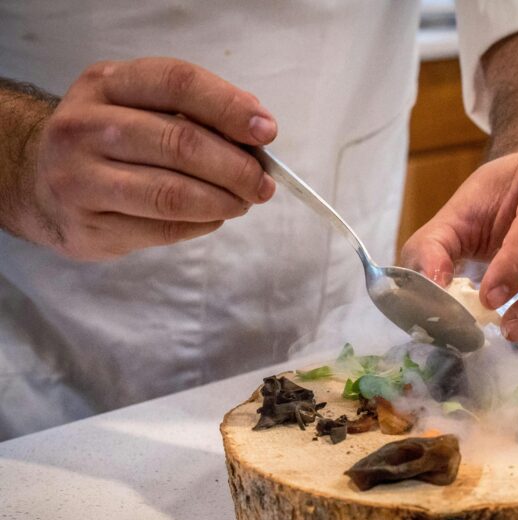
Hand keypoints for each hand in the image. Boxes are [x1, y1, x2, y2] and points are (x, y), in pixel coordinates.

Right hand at [26, 57, 276, 259]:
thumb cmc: (111, 142)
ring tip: (243, 202)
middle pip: (180, 143)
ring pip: (172, 193)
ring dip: (224, 201)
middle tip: (263, 184)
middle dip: (236, 167)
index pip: (177, 83)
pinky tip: (213, 217)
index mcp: (105, 84)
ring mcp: (78, 179)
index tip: (267, 132)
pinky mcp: (87, 226)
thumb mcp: (139, 107)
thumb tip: (258, 132)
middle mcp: (83, 126)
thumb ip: (193, 113)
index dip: (229, 107)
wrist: (40, 184)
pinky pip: (163, 228)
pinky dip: (202, 224)